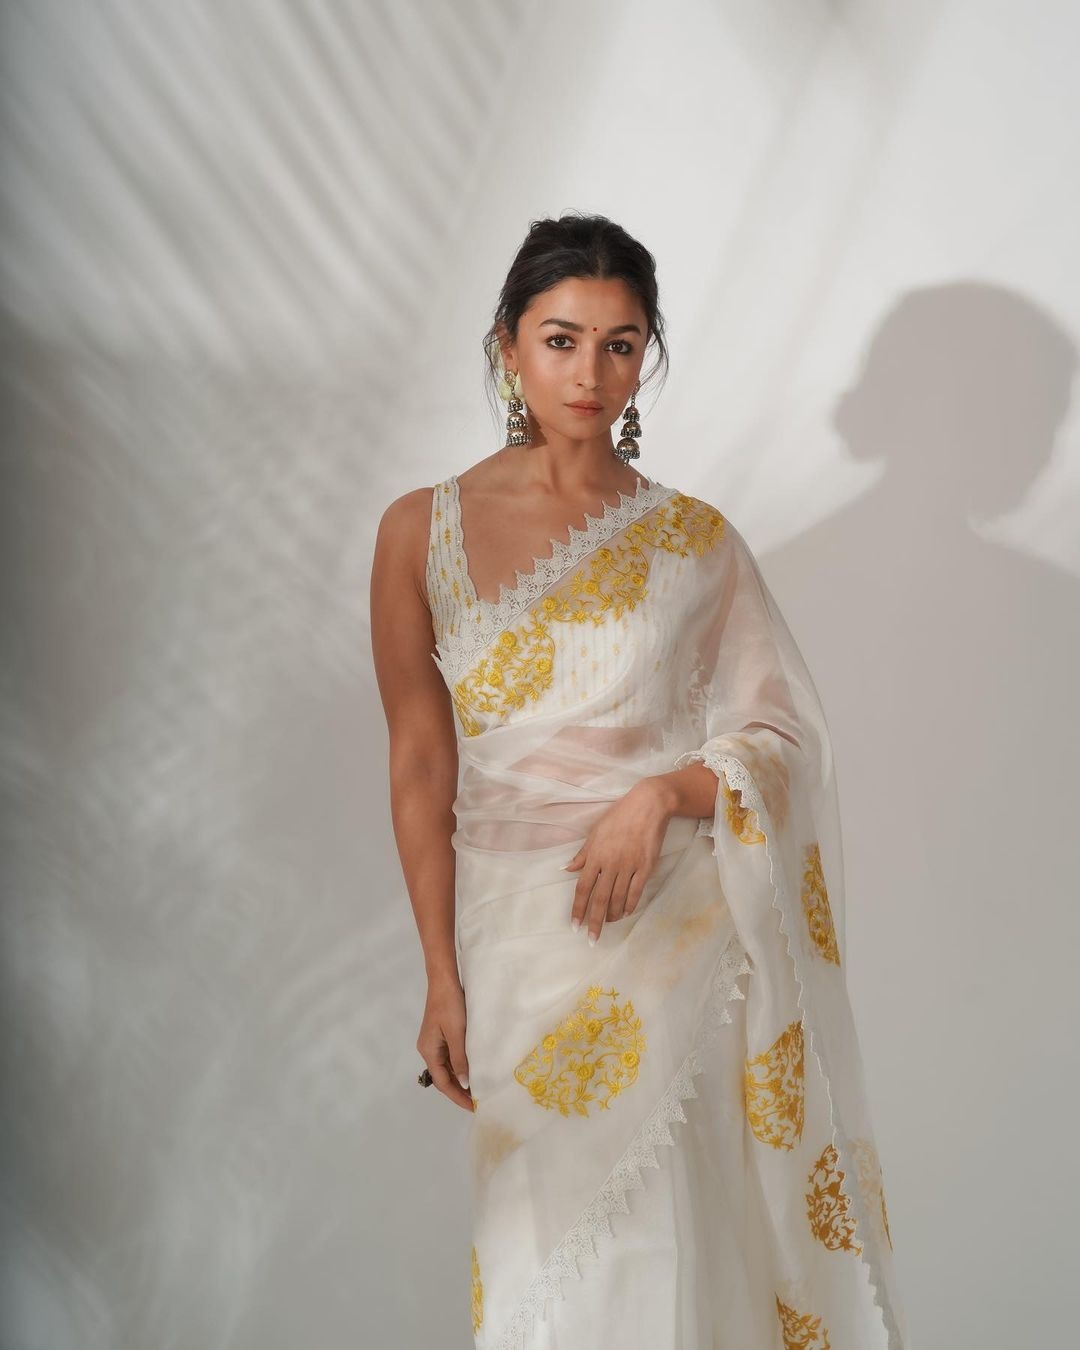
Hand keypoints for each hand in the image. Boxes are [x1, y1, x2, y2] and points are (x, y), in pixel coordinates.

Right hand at [417, 973, 472, 1111]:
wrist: (444, 980)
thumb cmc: (450, 1005)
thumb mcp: (457, 1034)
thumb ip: (460, 1059)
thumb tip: (463, 1084)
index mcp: (429, 1051)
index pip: (443, 1082)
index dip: (458, 1096)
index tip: (474, 1107)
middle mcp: (428, 1049)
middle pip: (443, 1077)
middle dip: (459, 1090)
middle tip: (478, 1102)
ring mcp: (434, 1042)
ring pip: (447, 1067)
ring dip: (460, 1079)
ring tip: (478, 1090)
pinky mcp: (441, 1035)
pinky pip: (450, 1057)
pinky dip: (460, 1066)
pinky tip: (472, 1070)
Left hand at [563, 777, 674, 945]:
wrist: (648, 806)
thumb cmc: (619, 816)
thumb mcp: (596, 832)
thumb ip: (583, 854)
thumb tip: (566, 869)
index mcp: (595, 855)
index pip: (583, 888)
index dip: (578, 908)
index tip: (575, 925)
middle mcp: (610, 864)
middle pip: (600, 899)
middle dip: (595, 921)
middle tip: (592, 938)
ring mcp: (629, 866)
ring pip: (618, 898)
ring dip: (613, 915)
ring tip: (609, 923)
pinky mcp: (646, 867)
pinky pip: (636, 892)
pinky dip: (630, 905)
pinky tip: (625, 913)